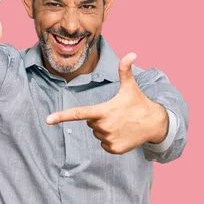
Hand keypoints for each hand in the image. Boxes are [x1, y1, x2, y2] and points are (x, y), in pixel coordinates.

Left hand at [46, 53, 168, 154]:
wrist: (154, 124)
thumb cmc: (139, 103)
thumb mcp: (130, 86)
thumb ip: (125, 70)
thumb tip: (131, 53)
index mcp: (104, 111)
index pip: (79, 113)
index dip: (62, 116)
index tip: (48, 120)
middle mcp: (104, 127)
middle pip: (90, 122)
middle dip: (99, 118)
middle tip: (116, 113)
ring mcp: (109, 139)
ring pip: (97, 134)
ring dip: (105, 129)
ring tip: (121, 123)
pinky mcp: (114, 149)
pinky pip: (103, 144)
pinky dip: (110, 140)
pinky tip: (122, 133)